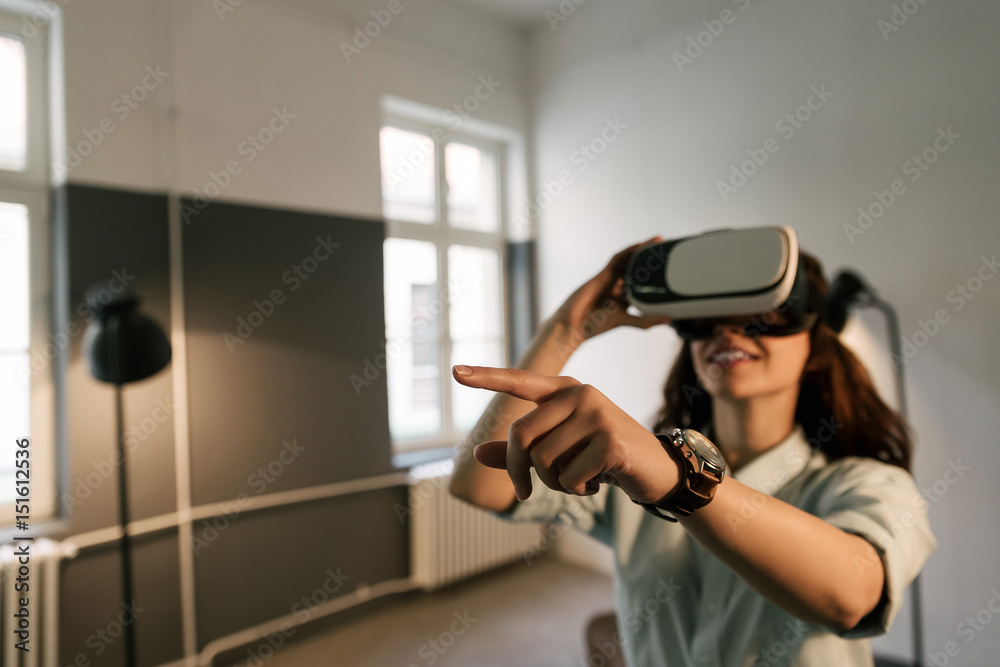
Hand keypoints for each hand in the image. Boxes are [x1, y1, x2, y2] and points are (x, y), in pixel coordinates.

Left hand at [452, 364, 680, 503]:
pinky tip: (595, 483)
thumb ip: (520, 452)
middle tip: (526, 490)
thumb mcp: (560, 451)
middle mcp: (579, 394)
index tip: (455, 371)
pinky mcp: (611, 439)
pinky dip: (576, 490)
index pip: (520, 381)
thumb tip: (476, 454)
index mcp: (564, 391)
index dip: (487, 377)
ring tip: (576, 481)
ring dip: (552, 484)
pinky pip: (568, 476)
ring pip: (543, 460)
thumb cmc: (602, 456)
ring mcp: (597, 413)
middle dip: (518, 471)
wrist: (655, 469)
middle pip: (521, 435)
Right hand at [550, 236, 673, 345]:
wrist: (574, 324)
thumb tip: (669, 319)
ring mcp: (611, 279)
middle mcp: (619, 286)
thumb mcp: (625, 321)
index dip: (656, 275)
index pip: (643, 283)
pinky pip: (618, 258)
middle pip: (638, 268)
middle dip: (652, 258)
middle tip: (668, 249)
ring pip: (629, 260)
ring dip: (642, 249)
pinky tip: (640, 245)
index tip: (671, 270)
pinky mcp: (603, 274)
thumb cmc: (595, 324)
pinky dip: (629, 251)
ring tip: (657, 241)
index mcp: (624, 298)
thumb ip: (645, 320)